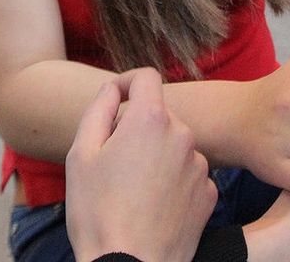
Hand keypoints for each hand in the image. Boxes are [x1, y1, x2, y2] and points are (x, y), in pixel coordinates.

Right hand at [65, 69, 214, 261]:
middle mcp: (183, 135)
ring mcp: (201, 167)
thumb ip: (98, 110)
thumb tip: (112, 89)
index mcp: (150, 119)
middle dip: (137, 128)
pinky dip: (172, 181)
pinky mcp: (209, 195)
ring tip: (132, 190)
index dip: (127, 82)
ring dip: (156, 156)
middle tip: (113, 161)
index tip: (116, 99)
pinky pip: (188, 174)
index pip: (146, 77)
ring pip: (174, 146)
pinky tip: (153, 205)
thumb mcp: (81, 154)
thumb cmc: (98, 213)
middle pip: (159, 116)